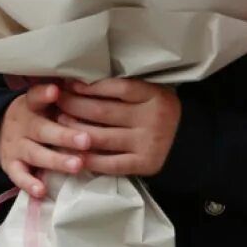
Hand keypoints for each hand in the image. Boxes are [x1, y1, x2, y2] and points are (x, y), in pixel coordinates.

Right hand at [0, 82, 88, 197]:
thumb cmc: (38, 114)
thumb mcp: (44, 101)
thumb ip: (64, 96)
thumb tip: (92, 83)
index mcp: (32, 105)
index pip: (35, 97)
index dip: (44, 94)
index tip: (57, 91)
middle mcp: (23, 125)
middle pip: (43, 130)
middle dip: (65, 136)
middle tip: (86, 140)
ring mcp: (15, 147)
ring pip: (36, 154)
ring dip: (57, 160)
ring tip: (77, 165)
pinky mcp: (10, 166)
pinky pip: (19, 176)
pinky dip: (29, 184)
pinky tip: (42, 191)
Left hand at [55, 78, 180, 176]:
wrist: (189, 143)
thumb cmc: (160, 114)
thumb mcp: (151, 94)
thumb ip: (124, 90)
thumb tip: (82, 82)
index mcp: (156, 96)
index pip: (117, 88)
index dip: (90, 86)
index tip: (70, 84)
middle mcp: (153, 118)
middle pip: (103, 111)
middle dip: (74, 105)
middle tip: (57, 102)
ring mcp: (148, 142)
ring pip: (100, 136)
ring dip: (74, 130)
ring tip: (59, 122)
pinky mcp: (144, 164)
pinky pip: (108, 162)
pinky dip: (87, 158)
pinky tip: (72, 152)